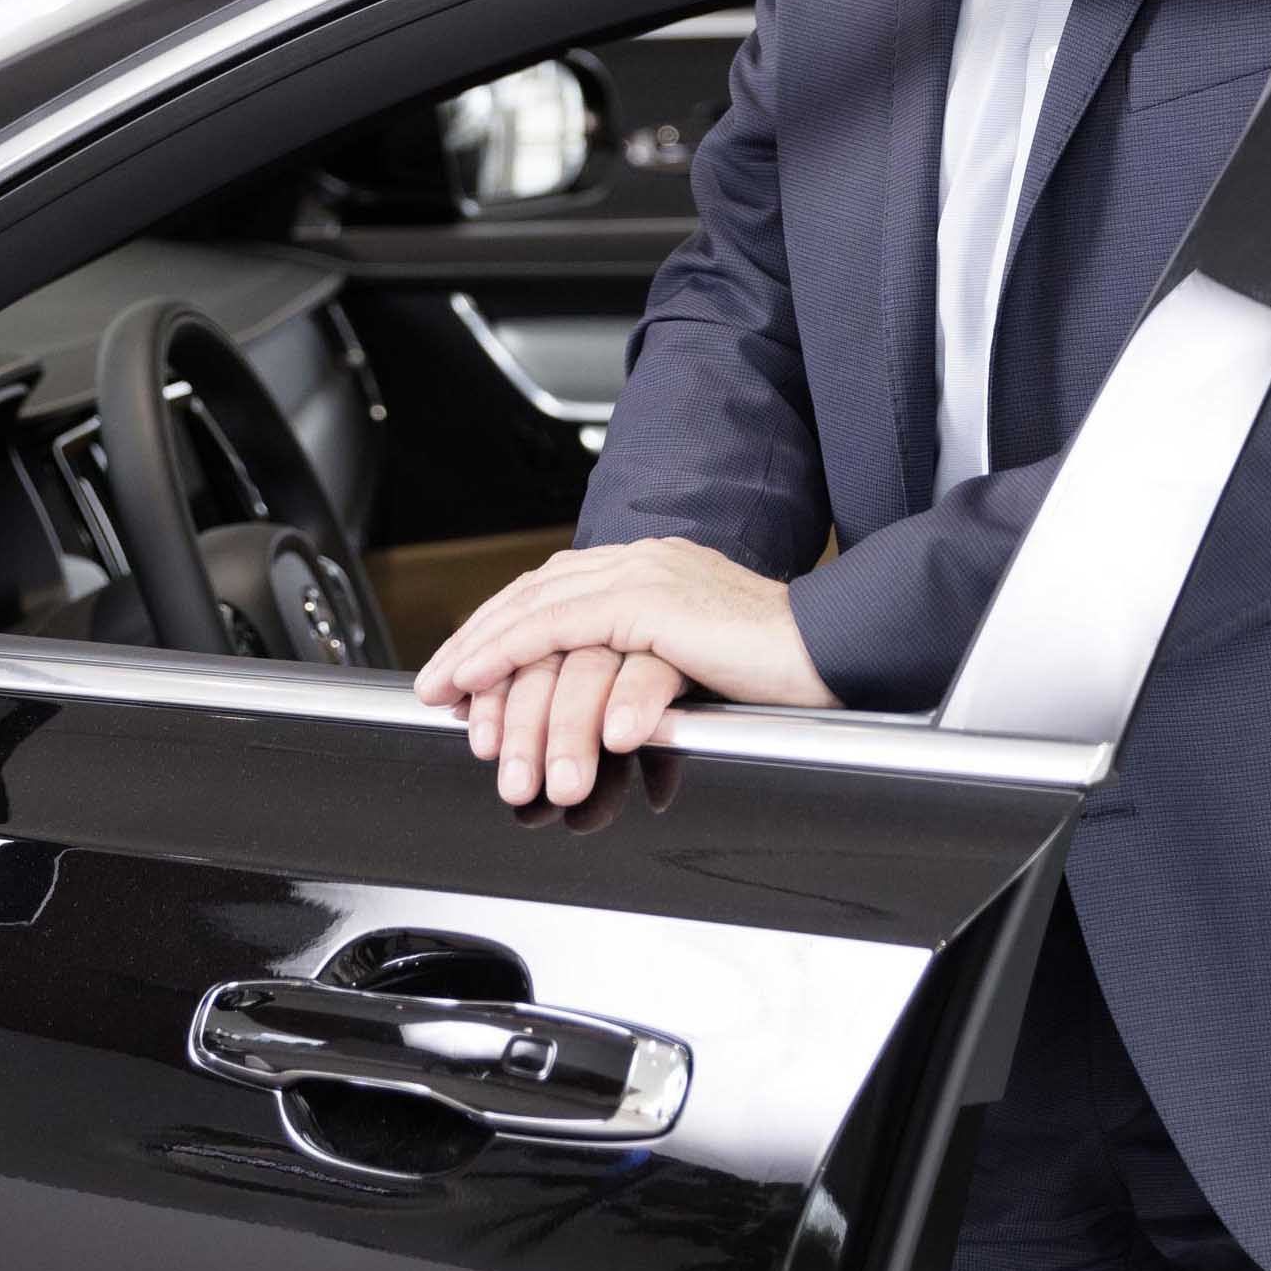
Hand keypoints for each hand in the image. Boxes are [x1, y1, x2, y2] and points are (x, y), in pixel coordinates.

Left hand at [411, 537, 834, 807]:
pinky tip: (483, 684)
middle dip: (476, 641)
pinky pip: (563, 628)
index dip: (501, 628)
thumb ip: (644, 668)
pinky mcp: (655, 605)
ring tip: (452, 700)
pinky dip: (513, 654)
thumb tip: (600, 711)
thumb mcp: (694, 665)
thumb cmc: (781, 672)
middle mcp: (645, 559)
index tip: (461, 671)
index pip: (556, 588)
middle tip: (434, 687)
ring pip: (542, 613)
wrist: (837, 654)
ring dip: (488, 661)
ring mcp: (649, 576)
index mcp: (655, 567)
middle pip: (536, 593)